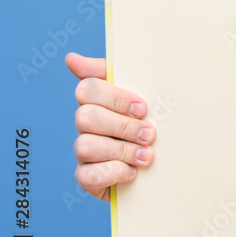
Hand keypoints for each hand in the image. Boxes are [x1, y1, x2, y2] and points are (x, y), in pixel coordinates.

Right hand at [65, 52, 155, 200]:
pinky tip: (132, 172)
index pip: (88, 89)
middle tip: (149, 135)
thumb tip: (71, 58)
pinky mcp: (87, 178)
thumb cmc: (150, 123)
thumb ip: (112, 74)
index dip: (115, 98)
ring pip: (86, 146)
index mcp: (99, 101)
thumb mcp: (142, 94)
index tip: (143, 109)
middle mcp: (86, 125)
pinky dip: (113, 173)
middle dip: (122, 126)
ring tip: (146, 156)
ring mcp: (84, 152)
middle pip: (86, 116)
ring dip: (122, 151)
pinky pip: (87, 176)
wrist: (164, 165)